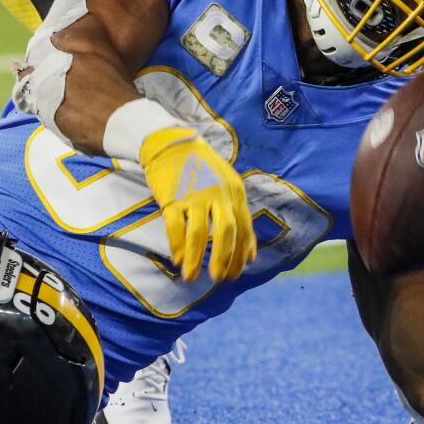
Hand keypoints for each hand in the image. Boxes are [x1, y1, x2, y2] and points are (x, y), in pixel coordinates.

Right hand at [139, 127, 255, 281]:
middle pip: (225, 232)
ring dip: (195, 259)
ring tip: (192, 277)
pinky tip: (178, 260)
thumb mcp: (229, 185)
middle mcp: (217, 194)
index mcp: (234, 192)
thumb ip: (240, 216)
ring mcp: (194, 195)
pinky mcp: (172, 197)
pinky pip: (175, 227)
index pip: (243, 228)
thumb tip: (251, 254)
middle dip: (223, 259)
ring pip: (198, 234)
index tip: (236, 273)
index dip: (241, 253)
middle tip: (218, 279)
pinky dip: (177, 246)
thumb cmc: (203, 168)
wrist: (173, 144)